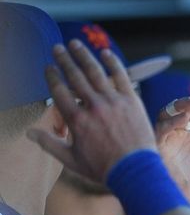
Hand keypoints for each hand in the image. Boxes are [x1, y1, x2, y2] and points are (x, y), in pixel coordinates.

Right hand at [28, 40, 156, 182]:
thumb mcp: (71, 160)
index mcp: (77, 120)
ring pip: (96, 72)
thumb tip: (29, 134)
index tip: (48, 67)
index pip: (59, 91)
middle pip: (75, 77)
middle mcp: (93, 107)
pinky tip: (105, 53)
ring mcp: (114, 102)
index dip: (52, 76)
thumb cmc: (103, 168)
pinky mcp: (132, 101)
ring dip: (84, 55)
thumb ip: (49, 144)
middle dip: (64, 60)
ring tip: (75, 44)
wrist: (135, 171)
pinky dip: (113, 63)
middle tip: (57, 48)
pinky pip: (122, 76)